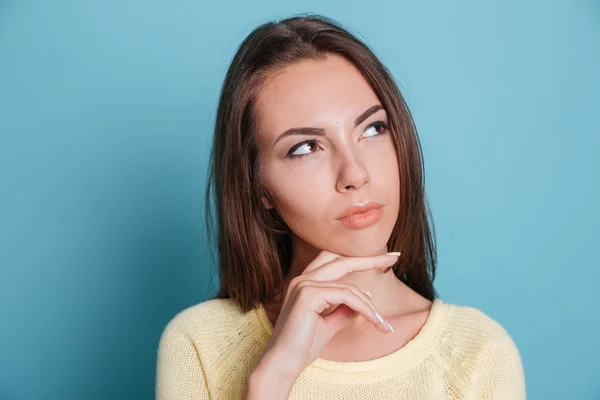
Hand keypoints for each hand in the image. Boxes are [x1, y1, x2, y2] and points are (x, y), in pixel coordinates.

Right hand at [253, 250, 399, 383]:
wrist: (283, 363)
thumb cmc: (302, 346)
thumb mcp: (329, 324)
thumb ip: (345, 309)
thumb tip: (365, 298)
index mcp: (305, 282)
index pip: (334, 261)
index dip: (358, 259)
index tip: (383, 259)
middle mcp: (303, 278)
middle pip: (342, 260)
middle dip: (370, 258)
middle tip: (395, 257)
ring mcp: (304, 284)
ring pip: (349, 287)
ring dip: (370, 306)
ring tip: (383, 324)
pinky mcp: (308, 294)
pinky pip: (346, 296)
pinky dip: (364, 308)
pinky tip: (374, 321)